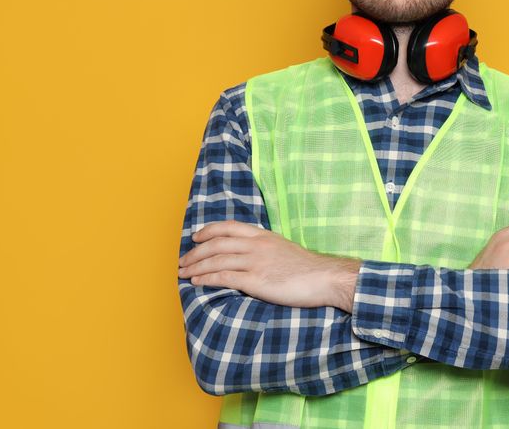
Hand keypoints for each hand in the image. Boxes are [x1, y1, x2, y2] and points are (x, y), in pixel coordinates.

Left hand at [177, 220, 361, 310]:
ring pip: (216, 260)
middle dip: (195, 253)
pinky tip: (198, 282)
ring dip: (196, 266)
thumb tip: (250, 255)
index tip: (196, 238)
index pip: (228, 227)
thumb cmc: (307, 268)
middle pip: (216, 244)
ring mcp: (256, 262)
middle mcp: (256, 245)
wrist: (325, 278)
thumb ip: (265, 249)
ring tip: (184, 273)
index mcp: (263, 236)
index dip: (208, 231)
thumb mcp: (284, 249)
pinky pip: (224, 277)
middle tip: (183, 261)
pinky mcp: (257, 281)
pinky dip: (207, 278)